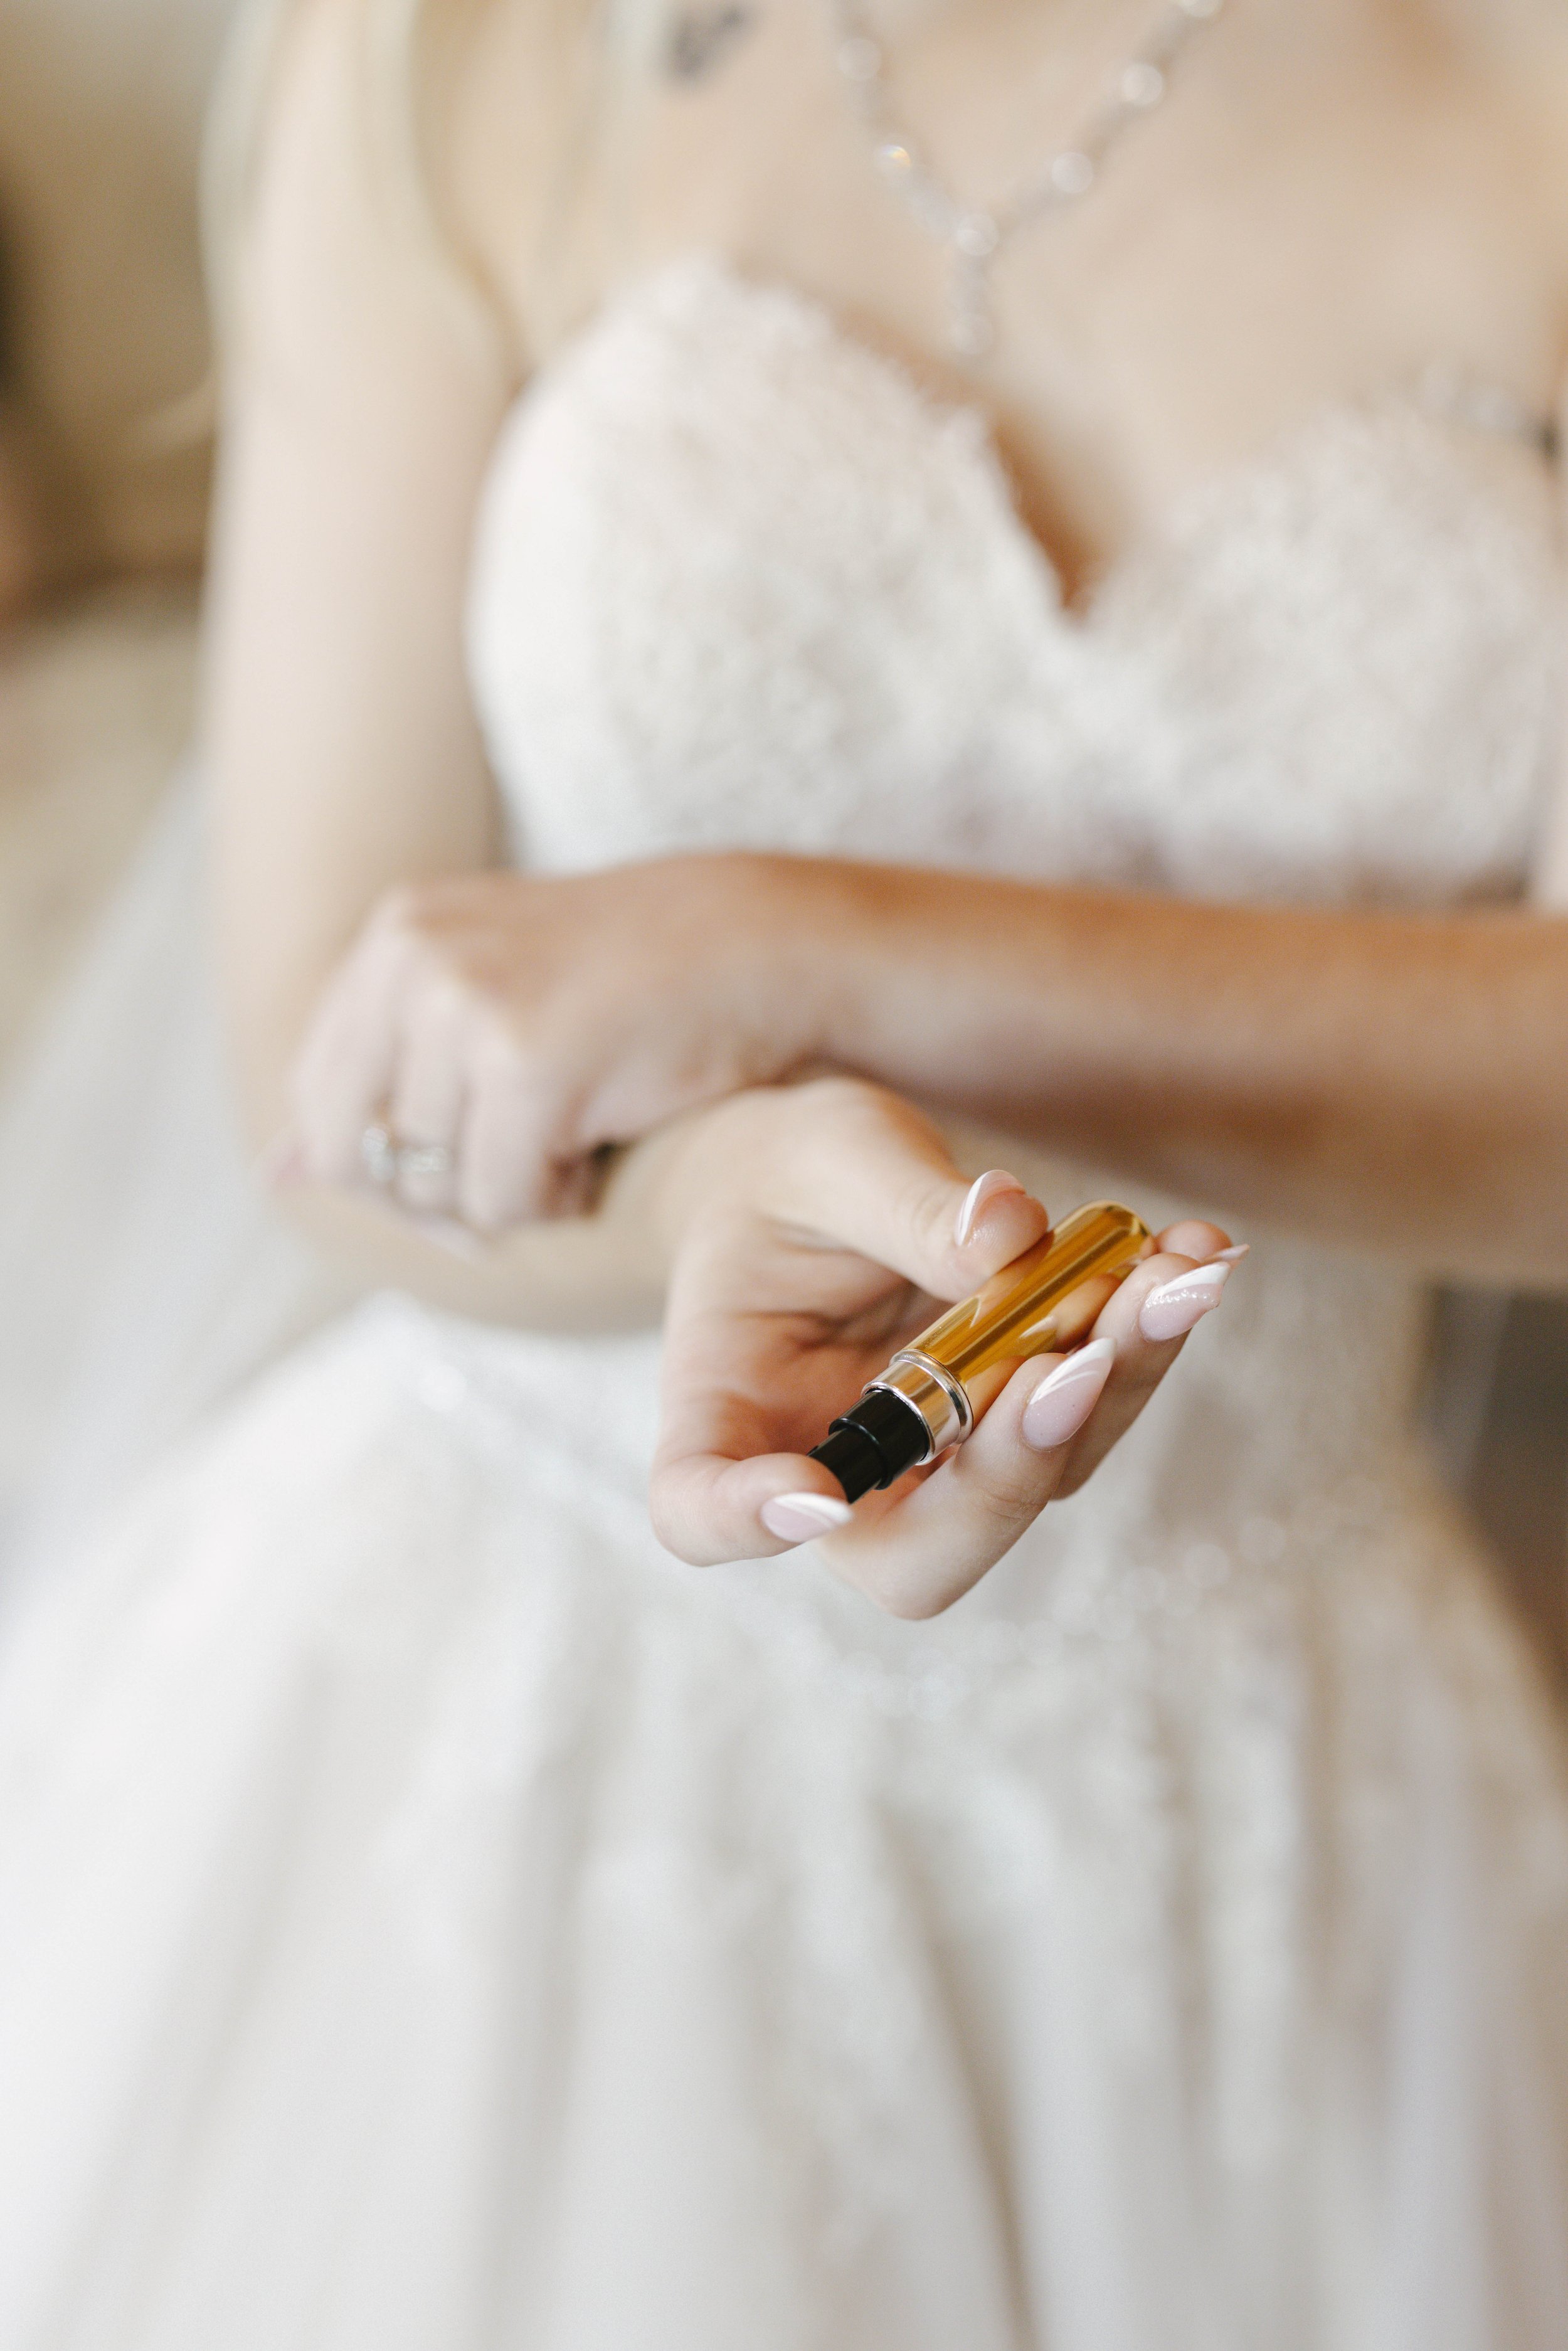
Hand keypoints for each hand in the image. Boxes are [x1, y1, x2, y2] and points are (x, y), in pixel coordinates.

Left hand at [287, 855, 839, 1228]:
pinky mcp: (528, 1065)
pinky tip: (600, 1153)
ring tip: (573, 1140)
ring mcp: (468, 1008)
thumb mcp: (486, 997)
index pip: (321, 1100)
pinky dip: (558, 1200)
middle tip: (519, 1175)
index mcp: (395, 936)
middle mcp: (414, 961)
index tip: (466, 1164)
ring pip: (437, 1185)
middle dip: (435, 1192)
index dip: (384, 1163)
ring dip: (509, 1192)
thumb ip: (379, 1075)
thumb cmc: (632, 981)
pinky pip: (505, 1199)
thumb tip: (273, 1177)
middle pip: (364, 1156)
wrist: (765, 946)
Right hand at [640, 1079, 1237, 1617]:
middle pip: (916, 1556)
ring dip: (1117, 1384)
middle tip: (1077, 1364)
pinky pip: (1091, 1409)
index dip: (747, 1525)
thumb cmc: (790, 1174)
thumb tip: (1009, 1231)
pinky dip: (1147, 1337)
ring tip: (1175, 1275)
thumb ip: (901, 1201)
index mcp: (727, 1411)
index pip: (700, 1508)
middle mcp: (835, 1473)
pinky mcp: (1019, 1428)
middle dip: (1011, 1473)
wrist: (821, 1180)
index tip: (812, 1499)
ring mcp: (937, 1468)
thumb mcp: (826, 1158)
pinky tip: (1193, 1255)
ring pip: (1036, 1482)